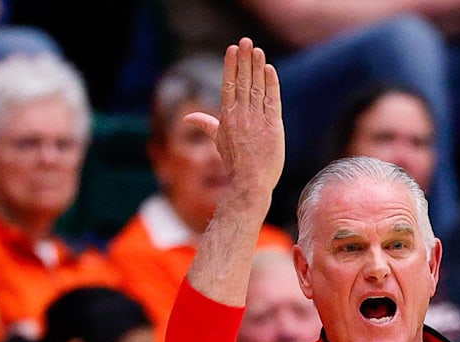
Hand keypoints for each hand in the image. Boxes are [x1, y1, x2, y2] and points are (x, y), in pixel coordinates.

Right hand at [185, 38, 283, 202]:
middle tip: (246, 41)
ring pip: (256, 88)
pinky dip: (271, 84)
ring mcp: (257, 120)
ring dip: (258, 67)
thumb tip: (187, 119)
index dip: (231, 66)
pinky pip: (272, 100)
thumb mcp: (218, 141)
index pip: (228, 85)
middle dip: (244, 60)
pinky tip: (270, 70)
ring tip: (258, 50)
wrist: (251, 182)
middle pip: (242, 81)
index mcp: (227, 117)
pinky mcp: (273, 126)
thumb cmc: (235, 163)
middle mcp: (241, 115)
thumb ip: (206, 125)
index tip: (232, 49)